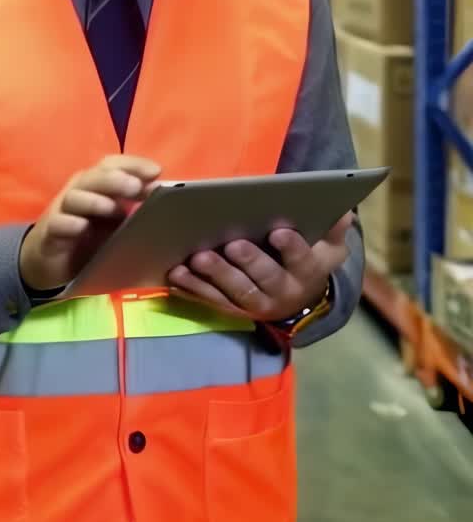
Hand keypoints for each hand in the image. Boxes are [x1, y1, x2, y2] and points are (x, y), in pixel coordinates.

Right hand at [19, 155, 160, 290]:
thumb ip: (135, 209)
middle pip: (93, 177)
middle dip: (115, 179)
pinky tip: (82, 227)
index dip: (133, 164)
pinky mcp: (49, 235)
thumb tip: (163, 199)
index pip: (112, 165)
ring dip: (95, 200)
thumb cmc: (89, 238)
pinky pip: (57, 225)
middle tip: (136, 187)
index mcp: (96, 185)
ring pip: (74, 198)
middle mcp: (78, 192)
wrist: (51, 263)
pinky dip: (69, 224)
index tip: (156, 171)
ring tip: (115, 209)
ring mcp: (61, 212)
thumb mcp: (116, 223)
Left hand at [168, 213, 352, 321]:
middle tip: (231, 245)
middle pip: (264, 281)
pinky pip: (212, 301)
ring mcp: (256, 304)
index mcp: (307, 273)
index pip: (302, 261)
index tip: (279, 231)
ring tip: (196, 259)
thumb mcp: (328, 246)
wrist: (299, 298)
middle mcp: (282, 293)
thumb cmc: (310, 259)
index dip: (292, 248)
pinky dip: (193, 289)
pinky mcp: (233, 310)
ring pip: (235, 293)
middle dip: (248, 263)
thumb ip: (334, 229)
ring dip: (214, 277)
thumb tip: (343, 211)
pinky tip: (176, 276)